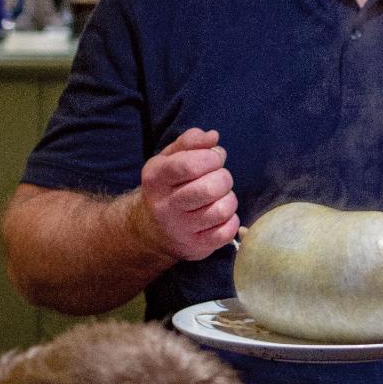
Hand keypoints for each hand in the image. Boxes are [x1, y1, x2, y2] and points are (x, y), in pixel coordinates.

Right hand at [138, 128, 239, 260]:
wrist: (151, 229)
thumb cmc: (168, 186)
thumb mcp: (170, 158)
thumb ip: (190, 141)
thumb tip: (213, 137)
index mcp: (156, 178)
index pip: (190, 165)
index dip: (212, 157)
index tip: (215, 157)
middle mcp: (165, 206)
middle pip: (209, 189)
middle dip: (223, 178)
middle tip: (219, 178)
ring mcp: (180, 229)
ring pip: (221, 210)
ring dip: (229, 199)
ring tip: (220, 196)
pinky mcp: (196, 246)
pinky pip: (226, 232)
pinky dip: (231, 220)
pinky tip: (220, 215)